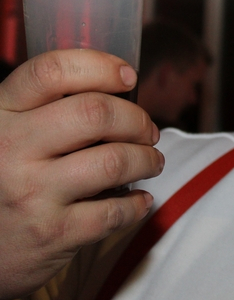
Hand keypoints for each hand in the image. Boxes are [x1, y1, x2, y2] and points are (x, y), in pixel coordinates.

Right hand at [0, 50, 163, 299]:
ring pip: (114, 160)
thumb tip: (116, 89)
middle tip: (148, 130)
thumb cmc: (1, 182)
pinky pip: (115, 211)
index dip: (100, 66)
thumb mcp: (5, 135)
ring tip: (152, 161)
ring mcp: (30, 192)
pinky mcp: (51, 233)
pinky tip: (139, 200)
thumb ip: (44, 110)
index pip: (51, 72)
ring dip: (147, 159)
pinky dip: (138, 204)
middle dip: (136, 118)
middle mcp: (9, 148)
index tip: (128, 76)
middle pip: (95, 112)